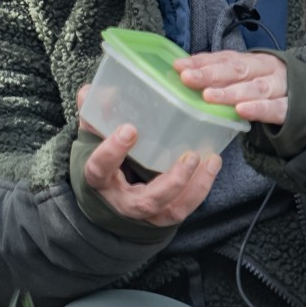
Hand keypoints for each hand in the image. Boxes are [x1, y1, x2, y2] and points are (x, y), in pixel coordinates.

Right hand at [77, 85, 224, 227]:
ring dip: (194, 186)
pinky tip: (212, 165)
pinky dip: (201, 187)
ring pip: (172, 209)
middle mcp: (121, 202)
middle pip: (146, 201)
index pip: (100, 168)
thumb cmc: (102, 162)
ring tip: (210, 160)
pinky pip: (185, 207)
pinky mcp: (164, 217)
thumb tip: (93, 89)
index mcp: (98, 180)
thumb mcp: (93, 138)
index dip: (113, 151)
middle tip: (190, 156)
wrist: (107, 198)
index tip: (130, 129)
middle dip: (171, 182)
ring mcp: (146, 213)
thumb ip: (93, 115)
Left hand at [177, 51, 287, 124]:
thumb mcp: (246, 77)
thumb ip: (221, 75)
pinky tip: (242, 111)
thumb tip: (184, 73)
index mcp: (252, 60)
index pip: (224, 58)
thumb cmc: (267, 87)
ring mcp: (280, 87)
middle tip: (188, 78)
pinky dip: (259, 108)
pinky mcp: (291, 107)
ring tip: (209, 96)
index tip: (179, 66)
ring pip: (255, 87)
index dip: (202, 62)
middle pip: (237, 70)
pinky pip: (275, 108)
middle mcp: (266, 69)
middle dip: (211, 73)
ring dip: (230, 92)